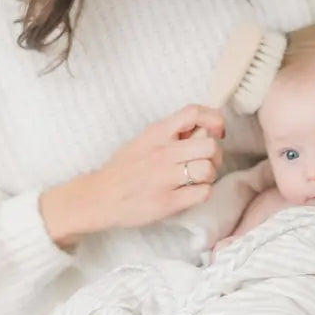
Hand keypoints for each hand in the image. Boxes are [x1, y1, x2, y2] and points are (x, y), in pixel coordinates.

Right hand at [40, 104, 224, 245]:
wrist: (98, 197)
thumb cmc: (124, 168)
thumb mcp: (144, 140)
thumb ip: (171, 133)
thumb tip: (203, 128)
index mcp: (156, 133)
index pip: (193, 113)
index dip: (214, 119)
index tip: (216, 132)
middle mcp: (162, 152)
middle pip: (209, 145)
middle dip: (215, 155)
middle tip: (207, 161)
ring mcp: (164, 178)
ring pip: (208, 169)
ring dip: (209, 175)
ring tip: (197, 179)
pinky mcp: (167, 202)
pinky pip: (202, 193)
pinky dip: (202, 192)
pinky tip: (190, 192)